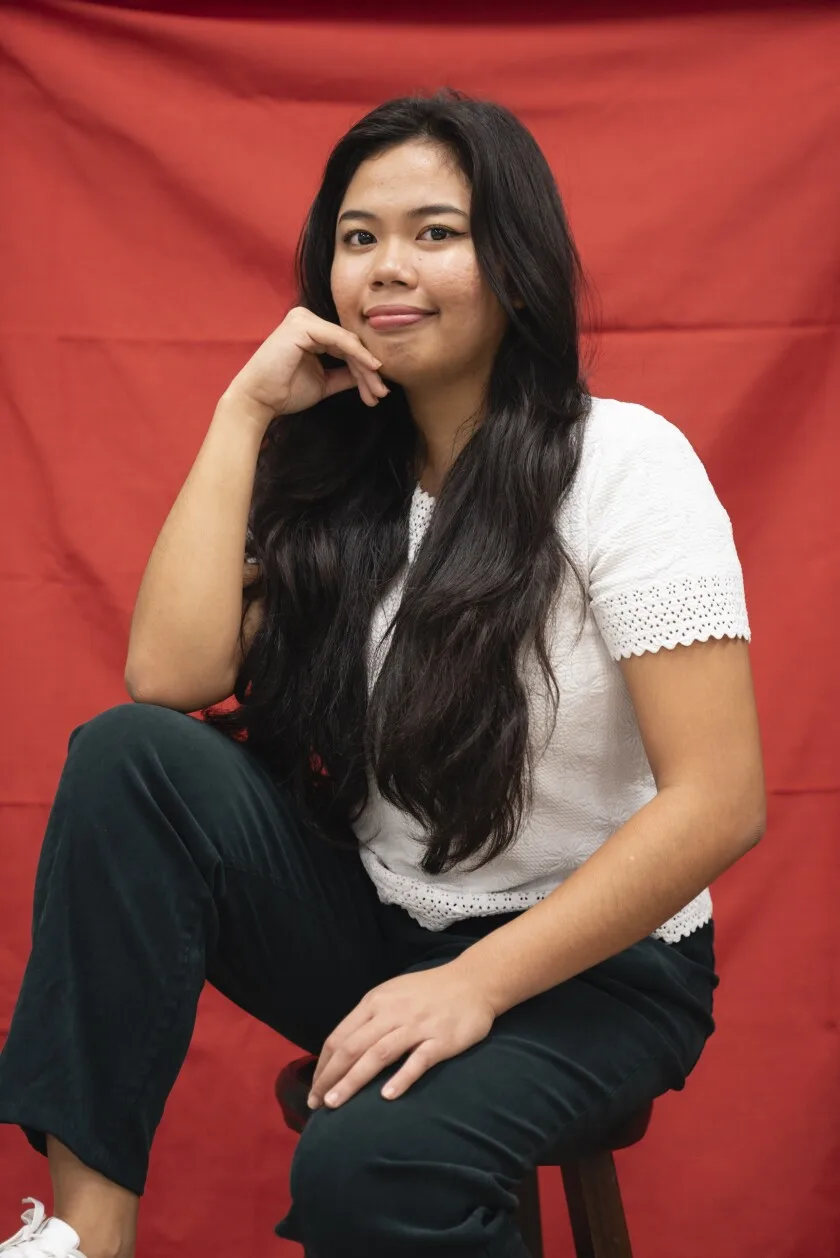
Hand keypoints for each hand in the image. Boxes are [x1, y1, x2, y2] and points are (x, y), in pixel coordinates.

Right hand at [222, 306, 388, 427]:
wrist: (258, 400)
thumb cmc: (284, 392)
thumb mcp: (324, 383)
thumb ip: (345, 375)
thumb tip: (371, 374)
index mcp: (310, 331)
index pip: (346, 347)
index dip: (365, 369)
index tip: (378, 392)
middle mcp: (307, 320)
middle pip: (350, 344)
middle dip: (368, 371)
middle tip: (382, 393)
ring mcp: (304, 319)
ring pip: (348, 343)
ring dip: (366, 368)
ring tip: (378, 390)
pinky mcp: (303, 326)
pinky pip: (340, 340)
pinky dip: (358, 355)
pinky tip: (372, 368)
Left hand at [308, 963, 495, 1109]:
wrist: (473, 981)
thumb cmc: (428, 991)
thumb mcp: (392, 994)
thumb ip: (369, 1018)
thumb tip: (343, 1049)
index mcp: (375, 1002)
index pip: (340, 1036)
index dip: (323, 1065)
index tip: (314, 1089)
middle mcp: (392, 1013)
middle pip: (353, 1048)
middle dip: (330, 1078)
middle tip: (317, 1104)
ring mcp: (417, 1026)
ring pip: (378, 1055)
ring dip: (353, 1081)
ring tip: (335, 1103)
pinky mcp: (441, 1040)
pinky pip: (418, 1061)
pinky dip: (401, 1078)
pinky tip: (386, 1096)